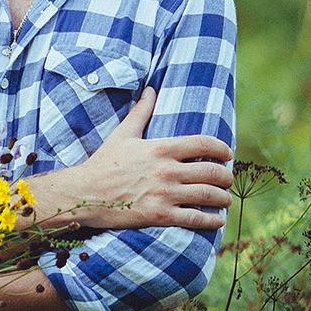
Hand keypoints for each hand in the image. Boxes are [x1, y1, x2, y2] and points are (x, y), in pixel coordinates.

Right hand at [35, 89, 233, 230]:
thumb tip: (150, 90)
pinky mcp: (159, 215)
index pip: (205, 144)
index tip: (227, 154)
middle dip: (227, 176)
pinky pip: (195, 218)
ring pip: (209, 196)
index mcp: (161, 148)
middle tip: (227, 179)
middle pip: (213, 172)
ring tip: (224, 199)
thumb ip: (140, 112)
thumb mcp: (122, 135)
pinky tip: (216, 219)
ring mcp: (164, 194)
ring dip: (223, 198)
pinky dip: (211, 220)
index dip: (222, 149)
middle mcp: (166, 170)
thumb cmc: (103, 163)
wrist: (83, 194)